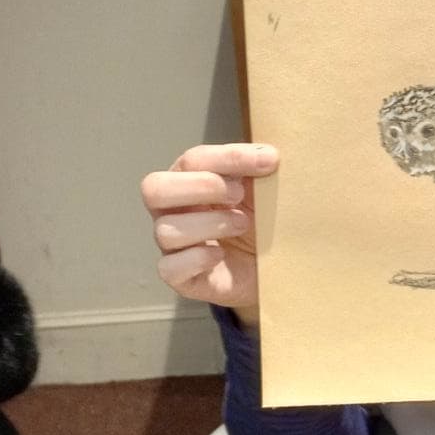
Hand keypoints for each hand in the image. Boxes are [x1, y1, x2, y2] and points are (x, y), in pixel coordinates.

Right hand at [140, 143, 277, 323]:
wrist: (280, 268)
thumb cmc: (264, 222)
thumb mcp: (264, 190)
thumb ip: (260, 169)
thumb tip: (267, 155)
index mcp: (189, 181)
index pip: (192, 160)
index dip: (229, 157)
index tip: (269, 160)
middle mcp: (173, 211)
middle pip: (154, 189)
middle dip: (201, 187)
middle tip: (239, 194)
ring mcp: (174, 247)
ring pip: (165, 230)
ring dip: (209, 224)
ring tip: (242, 225)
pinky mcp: (182, 279)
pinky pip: (169, 268)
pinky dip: (196, 259)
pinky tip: (221, 254)